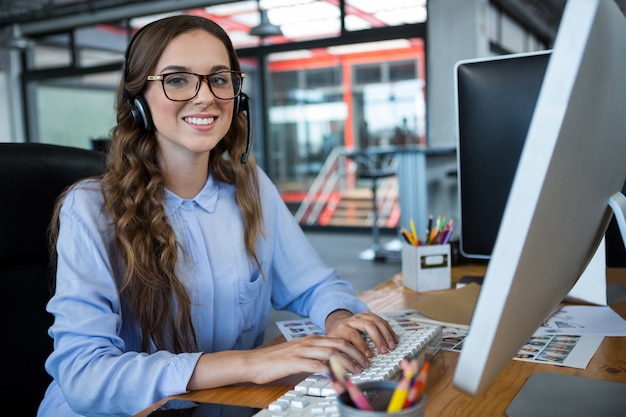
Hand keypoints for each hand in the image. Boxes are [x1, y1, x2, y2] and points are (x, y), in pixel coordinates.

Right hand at [245, 334, 367, 383]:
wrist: (254, 362)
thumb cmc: (276, 361)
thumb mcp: (299, 354)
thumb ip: (315, 357)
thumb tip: (331, 366)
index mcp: (312, 339)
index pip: (339, 340)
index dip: (354, 349)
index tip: (364, 358)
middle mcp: (309, 342)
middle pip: (339, 344)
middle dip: (356, 355)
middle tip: (366, 365)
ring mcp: (302, 350)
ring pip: (331, 353)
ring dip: (346, 363)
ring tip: (356, 372)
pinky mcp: (294, 361)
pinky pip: (315, 365)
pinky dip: (328, 371)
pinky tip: (335, 378)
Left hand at [325, 311, 398, 368]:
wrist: (337, 325)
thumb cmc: (336, 340)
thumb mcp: (332, 347)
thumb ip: (336, 358)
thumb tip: (341, 372)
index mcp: (342, 328)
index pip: (353, 335)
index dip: (362, 346)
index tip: (369, 357)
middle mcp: (352, 320)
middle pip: (367, 324)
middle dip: (377, 339)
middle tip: (384, 352)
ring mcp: (361, 316)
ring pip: (376, 321)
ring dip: (386, 334)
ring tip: (392, 346)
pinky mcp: (369, 316)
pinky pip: (381, 320)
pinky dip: (389, 330)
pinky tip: (394, 339)